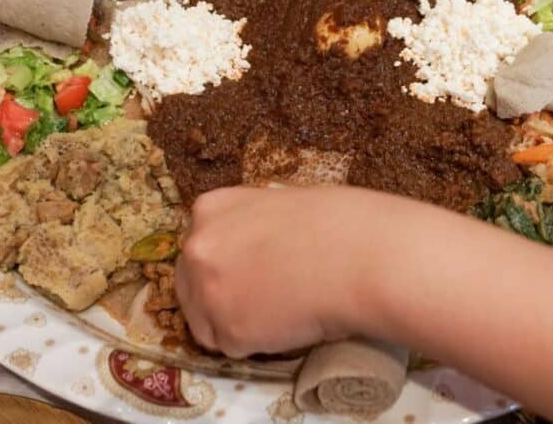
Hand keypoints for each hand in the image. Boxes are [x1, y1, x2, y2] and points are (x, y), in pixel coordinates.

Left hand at [175, 185, 402, 357]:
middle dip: (220, 296)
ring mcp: (208, 293)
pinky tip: (288, 324)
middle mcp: (197, 248)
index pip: (199, 246)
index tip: (249, 273)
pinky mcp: (228, 334)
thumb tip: (252, 251)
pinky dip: (258, 344)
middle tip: (261, 301)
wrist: (362, 256)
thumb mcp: (280, 204)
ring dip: (236, 323)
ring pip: (207, 323)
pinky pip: (234, 348)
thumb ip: (251, 227)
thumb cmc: (338, 223)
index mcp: (211, 209)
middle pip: (190, 286)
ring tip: (281, 311)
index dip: (225, 264)